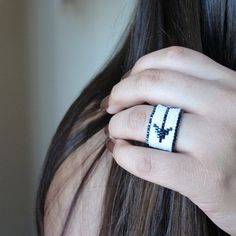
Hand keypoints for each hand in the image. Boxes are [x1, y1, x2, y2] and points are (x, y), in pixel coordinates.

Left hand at [101, 46, 235, 234]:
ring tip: (115, 132)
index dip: (138, 68)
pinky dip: (123, 155)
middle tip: (111, 107)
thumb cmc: (234, 146)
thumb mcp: (225, 108)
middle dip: (119, 93)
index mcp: (229, 84)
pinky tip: (120, 152)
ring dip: (117, 124)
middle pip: (151, 83)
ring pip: (142, 119)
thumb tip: (137, 84)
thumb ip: (194, 92)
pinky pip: (147, 161)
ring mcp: (217, 141)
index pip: (173, 58)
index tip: (125, 85)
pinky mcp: (206, 179)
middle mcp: (225, 104)